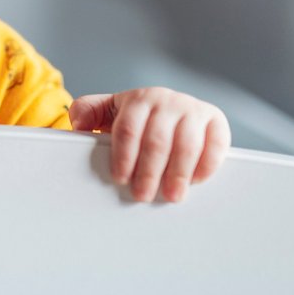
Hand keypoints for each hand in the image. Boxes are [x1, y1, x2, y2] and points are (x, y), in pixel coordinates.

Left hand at [68, 87, 229, 202]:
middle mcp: (168, 101)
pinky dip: (206, 165)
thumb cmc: (138, 118)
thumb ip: (89, 113)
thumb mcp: (111, 111)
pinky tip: (195, 181)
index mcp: (139, 98)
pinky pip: (215, 144)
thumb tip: (77, 123)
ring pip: (186, 144)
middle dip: (148, 171)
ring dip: (178, 173)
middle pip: (157, 140)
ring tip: (171, 196)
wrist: (174, 109)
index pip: (128, 128)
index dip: (124, 155)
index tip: (120, 178)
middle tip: (141, 195)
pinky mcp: (216, 122)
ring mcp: (193, 110)